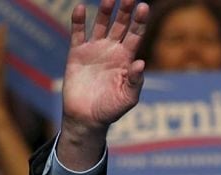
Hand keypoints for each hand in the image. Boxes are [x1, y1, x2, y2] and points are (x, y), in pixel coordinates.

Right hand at [61, 0, 148, 137]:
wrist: (87, 117)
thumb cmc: (111, 109)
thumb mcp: (128, 98)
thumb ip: (135, 81)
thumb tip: (141, 63)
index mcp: (126, 59)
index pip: (135, 35)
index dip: (139, 21)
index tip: (143, 7)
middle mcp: (112, 51)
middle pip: (120, 26)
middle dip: (125, 12)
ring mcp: (94, 50)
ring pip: (101, 25)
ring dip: (105, 12)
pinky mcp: (77, 54)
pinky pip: (78, 33)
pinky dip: (79, 21)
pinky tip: (81, 8)